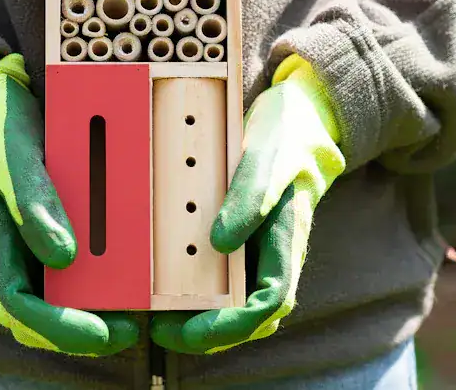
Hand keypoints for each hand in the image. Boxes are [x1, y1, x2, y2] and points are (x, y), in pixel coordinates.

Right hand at [0, 54, 138, 355]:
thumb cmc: (1, 136)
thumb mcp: (13, 159)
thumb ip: (33, 203)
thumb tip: (64, 257)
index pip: (19, 306)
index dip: (59, 328)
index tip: (101, 333)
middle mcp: (18, 259)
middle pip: (43, 321)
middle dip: (85, 335)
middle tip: (132, 329)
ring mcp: (37, 253)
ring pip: (64, 305)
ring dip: (99, 316)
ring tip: (143, 315)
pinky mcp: (60, 240)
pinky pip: (83, 274)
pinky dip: (109, 285)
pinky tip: (141, 279)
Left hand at [150, 55, 344, 353]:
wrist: (300, 120)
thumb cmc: (288, 138)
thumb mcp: (269, 158)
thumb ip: (250, 197)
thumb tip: (220, 243)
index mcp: (288, 241)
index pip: (267, 305)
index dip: (229, 326)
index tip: (190, 330)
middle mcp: (275, 256)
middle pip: (249, 319)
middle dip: (206, 334)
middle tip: (159, 331)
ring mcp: (260, 252)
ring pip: (236, 307)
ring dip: (200, 321)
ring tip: (156, 319)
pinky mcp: (244, 243)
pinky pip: (223, 283)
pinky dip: (196, 295)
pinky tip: (163, 288)